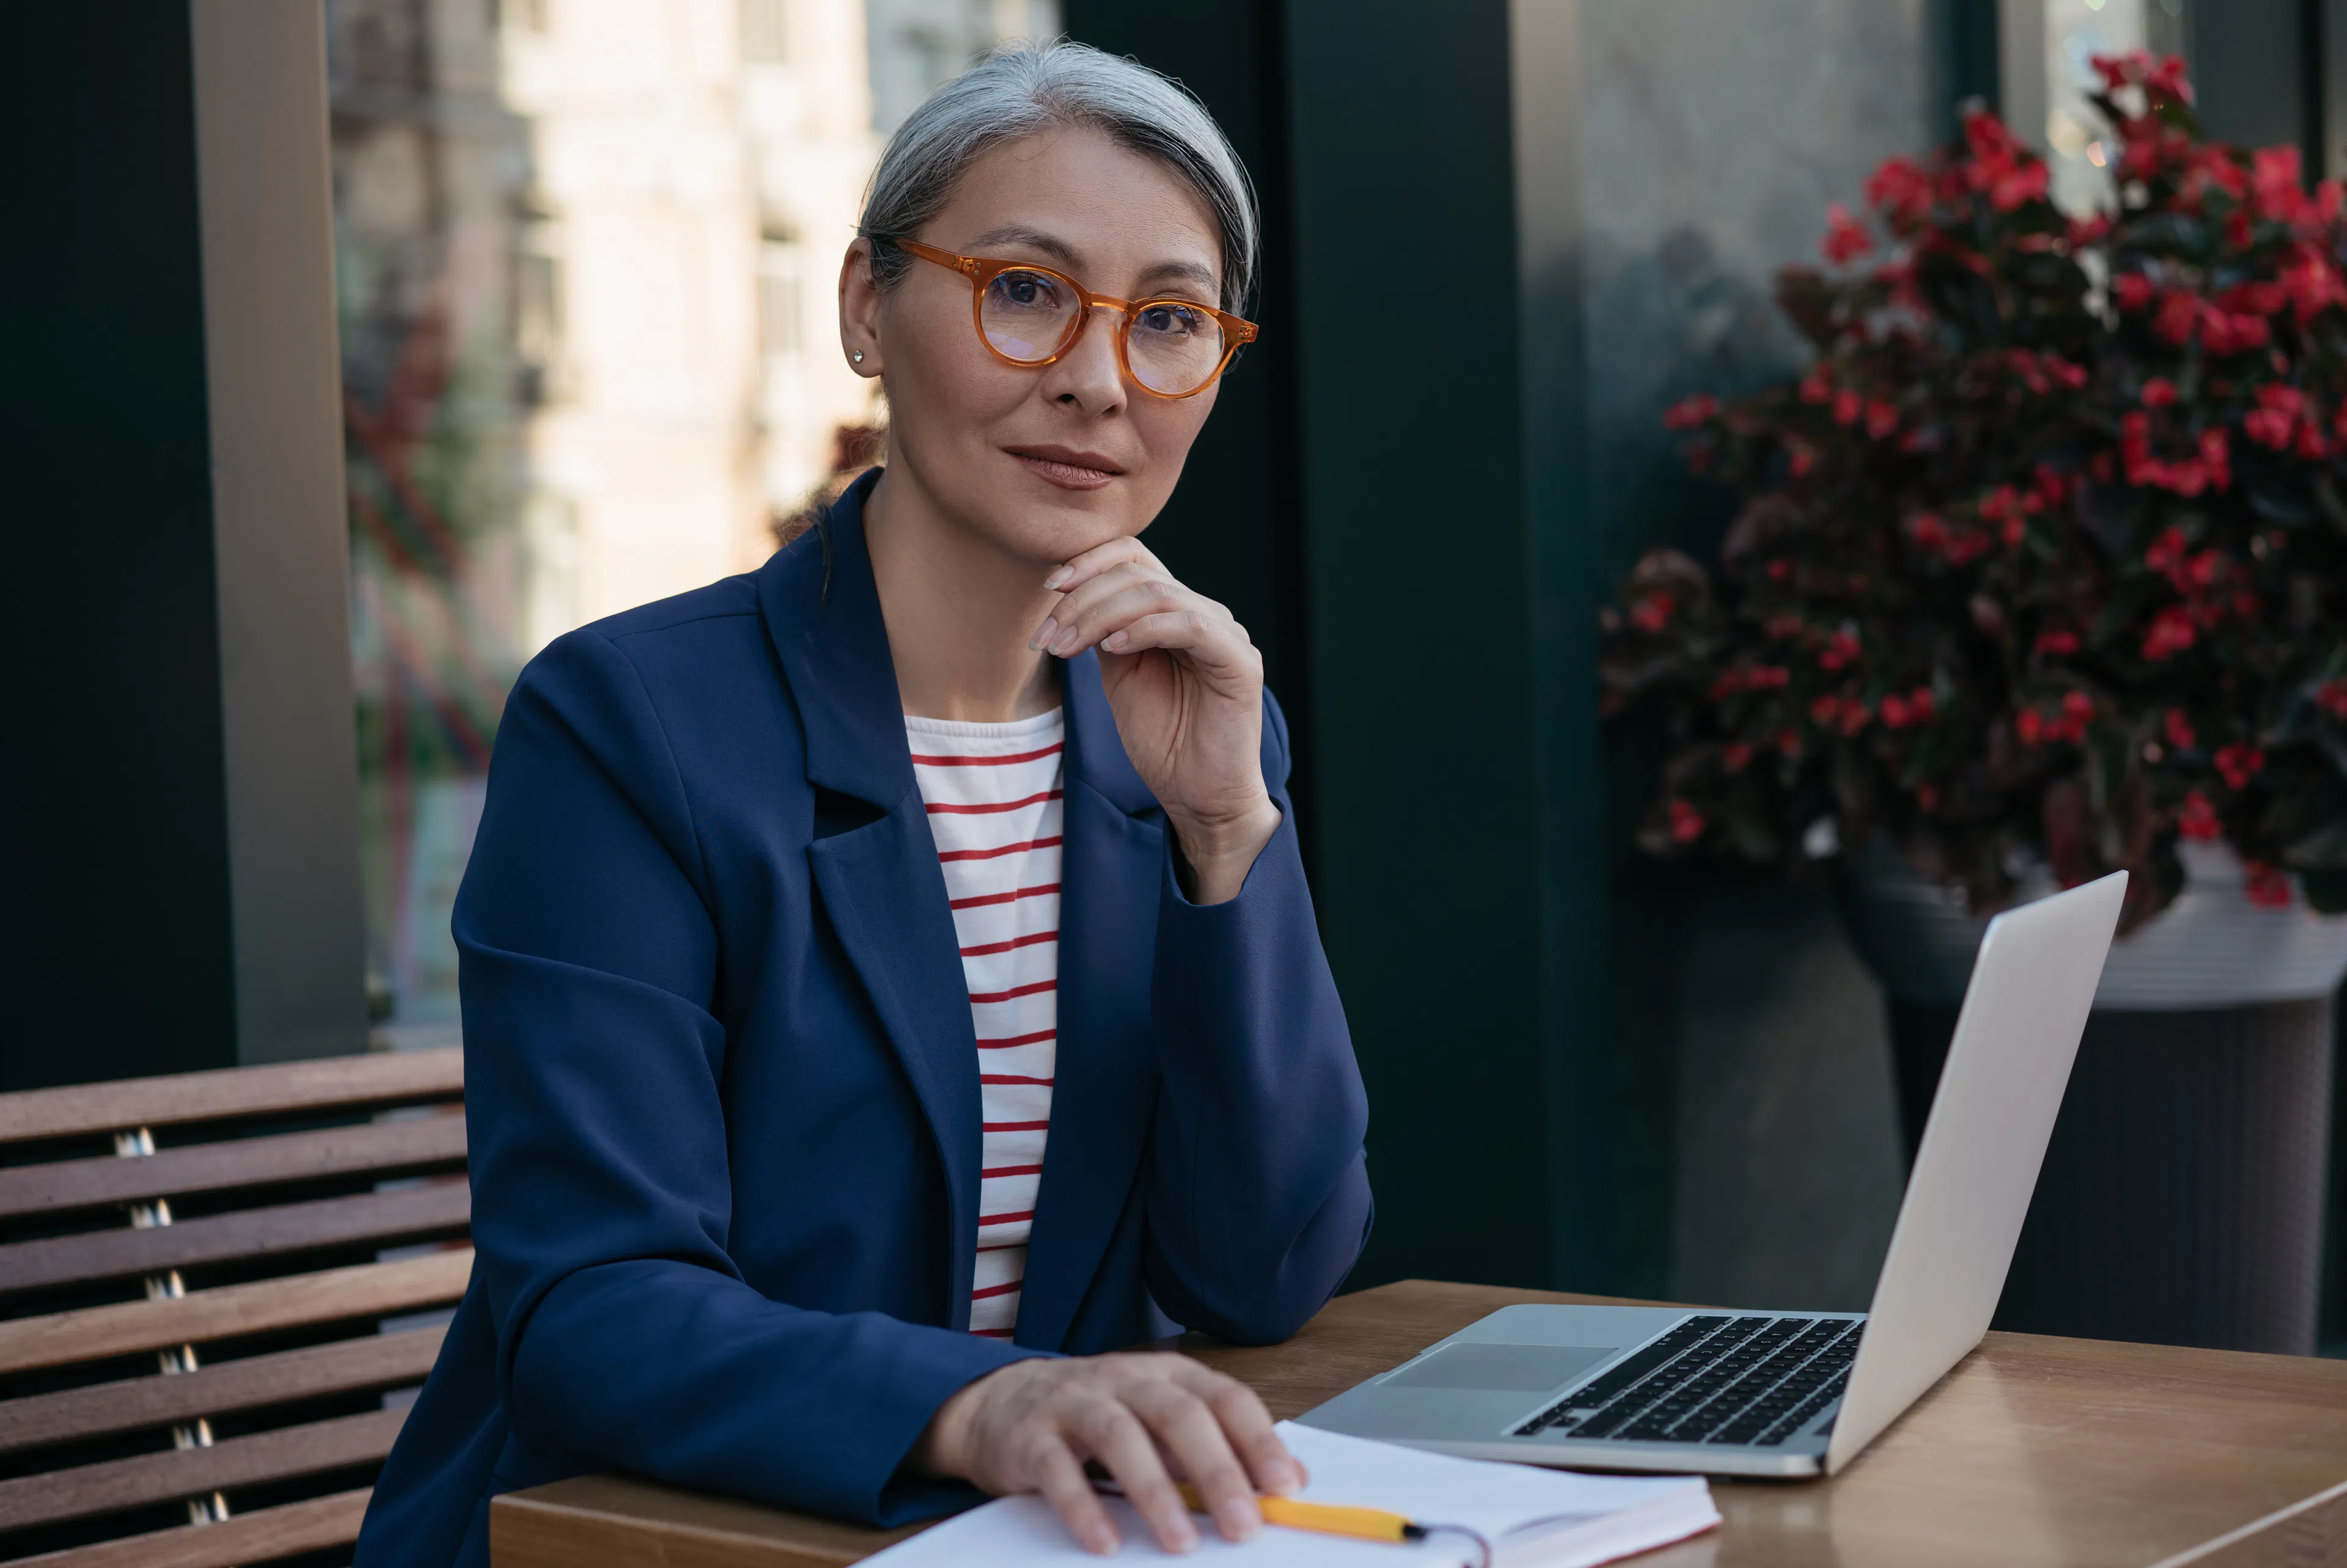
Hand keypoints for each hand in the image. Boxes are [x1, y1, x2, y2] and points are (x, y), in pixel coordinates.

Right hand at [910, 1352, 1305, 1554]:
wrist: (1001, 1402)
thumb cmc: (1097, 1417)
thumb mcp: (1158, 1422)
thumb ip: (1214, 1446)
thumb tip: (1288, 1479)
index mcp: (1166, 1375)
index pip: (1223, 1397)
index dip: (1258, 1440)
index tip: (1285, 1486)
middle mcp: (1124, 1379)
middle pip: (1178, 1414)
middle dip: (1216, 1471)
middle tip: (1243, 1525)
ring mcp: (1074, 1401)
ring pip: (1120, 1435)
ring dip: (1155, 1492)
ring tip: (1181, 1542)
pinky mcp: (1030, 1434)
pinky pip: (1058, 1469)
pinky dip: (1083, 1507)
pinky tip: (1105, 1542)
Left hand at [1030, 540, 1279, 901]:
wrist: (1198, 797)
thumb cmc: (1163, 741)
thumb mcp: (1121, 676)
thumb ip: (1106, 633)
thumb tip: (1070, 597)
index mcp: (1176, 612)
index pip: (1134, 557)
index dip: (1089, 562)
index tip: (1048, 588)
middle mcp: (1204, 614)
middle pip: (1138, 573)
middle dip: (1081, 600)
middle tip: (1046, 638)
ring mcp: (1226, 634)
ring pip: (1158, 594)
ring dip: (1100, 616)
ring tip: (1068, 648)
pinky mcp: (1241, 662)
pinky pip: (1190, 626)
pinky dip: (1144, 630)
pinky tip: (1111, 650)